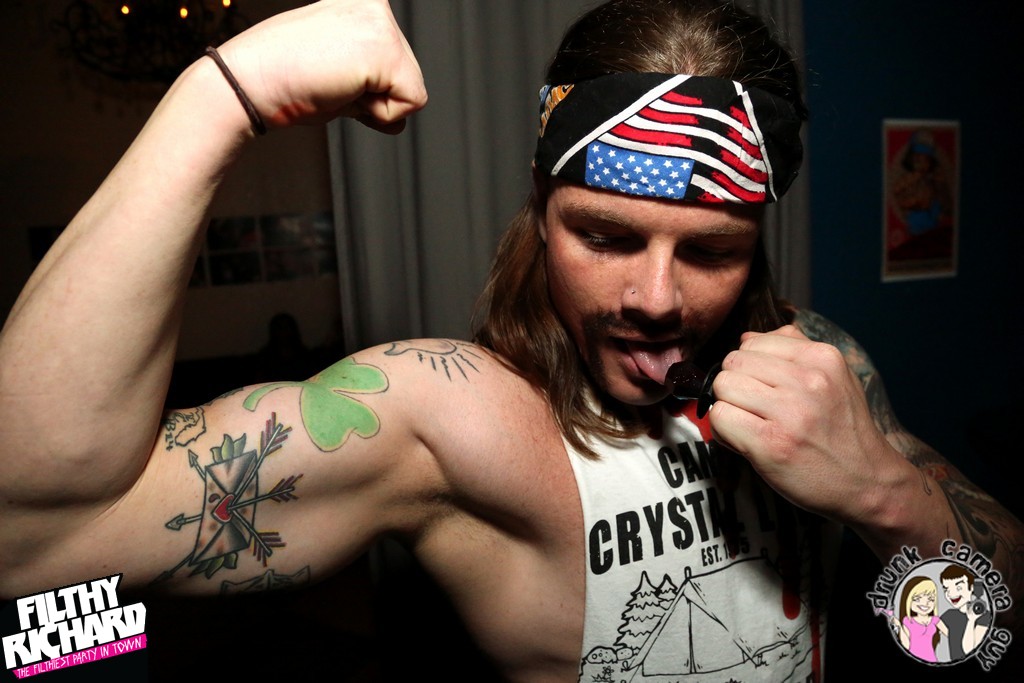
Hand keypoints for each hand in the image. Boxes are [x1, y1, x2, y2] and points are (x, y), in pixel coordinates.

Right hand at [215, 0, 426, 132]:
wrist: (248, 82)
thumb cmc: (284, 79)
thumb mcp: (340, 71)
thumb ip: (372, 78)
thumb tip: (402, 117)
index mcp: (362, 2)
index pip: (394, 60)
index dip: (369, 85)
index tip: (329, 74)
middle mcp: (375, 4)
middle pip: (408, 74)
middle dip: (373, 95)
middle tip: (330, 83)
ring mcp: (381, 23)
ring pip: (412, 89)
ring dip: (374, 104)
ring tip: (335, 85)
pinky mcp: (386, 49)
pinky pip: (412, 102)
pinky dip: (379, 114)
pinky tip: (343, 91)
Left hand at [707, 325, 911, 524]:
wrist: (868, 483)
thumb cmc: (843, 431)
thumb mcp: (835, 379)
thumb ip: (793, 351)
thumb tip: (747, 336)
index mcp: (823, 357)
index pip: (752, 341)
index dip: (747, 367)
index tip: (761, 389)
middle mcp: (808, 379)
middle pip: (733, 362)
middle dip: (734, 385)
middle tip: (752, 409)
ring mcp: (790, 412)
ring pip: (722, 386)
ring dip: (728, 407)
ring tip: (750, 425)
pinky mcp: (771, 443)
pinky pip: (720, 418)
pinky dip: (724, 431)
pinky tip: (745, 442)